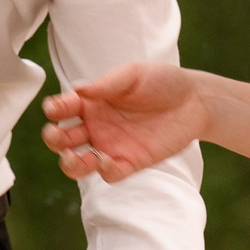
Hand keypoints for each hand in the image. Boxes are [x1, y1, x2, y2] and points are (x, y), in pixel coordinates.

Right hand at [40, 62, 208, 183]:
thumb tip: (78, 89)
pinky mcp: (130, 162)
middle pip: (63, 138)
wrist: (196, 100)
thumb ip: (107, 83)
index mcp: (92, 102)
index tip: (55, 109)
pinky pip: (110, 174)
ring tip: (72, 158)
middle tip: (56, 135)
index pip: (63, 108)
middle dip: (54, 139)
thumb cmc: (163, 81)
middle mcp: (96, 125)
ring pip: (80, 163)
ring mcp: (111, 145)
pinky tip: (106, 161)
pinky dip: (103, 171)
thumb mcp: (134, 75)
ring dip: (70, 164)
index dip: (54, 109)